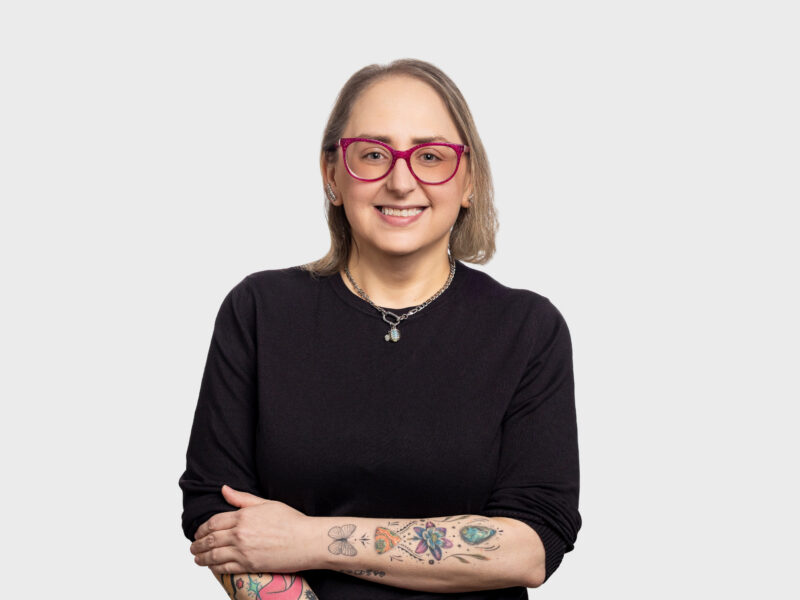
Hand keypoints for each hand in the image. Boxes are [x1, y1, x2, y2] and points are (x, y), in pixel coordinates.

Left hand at [190, 485, 315, 574]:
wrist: (307, 541)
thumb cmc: (291, 521)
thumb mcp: (266, 503)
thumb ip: (242, 498)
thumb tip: (224, 489)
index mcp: (243, 516)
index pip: (213, 522)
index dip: (202, 528)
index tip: (199, 532)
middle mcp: (240, 533)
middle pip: (210, 539)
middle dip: (198, 544)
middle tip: (193, 546)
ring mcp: (244, 551)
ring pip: (214, 556)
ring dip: (202, 558)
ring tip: (197, 558)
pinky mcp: (249, 565)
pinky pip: (225, 569)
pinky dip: (215, 569)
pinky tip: (212, 567)